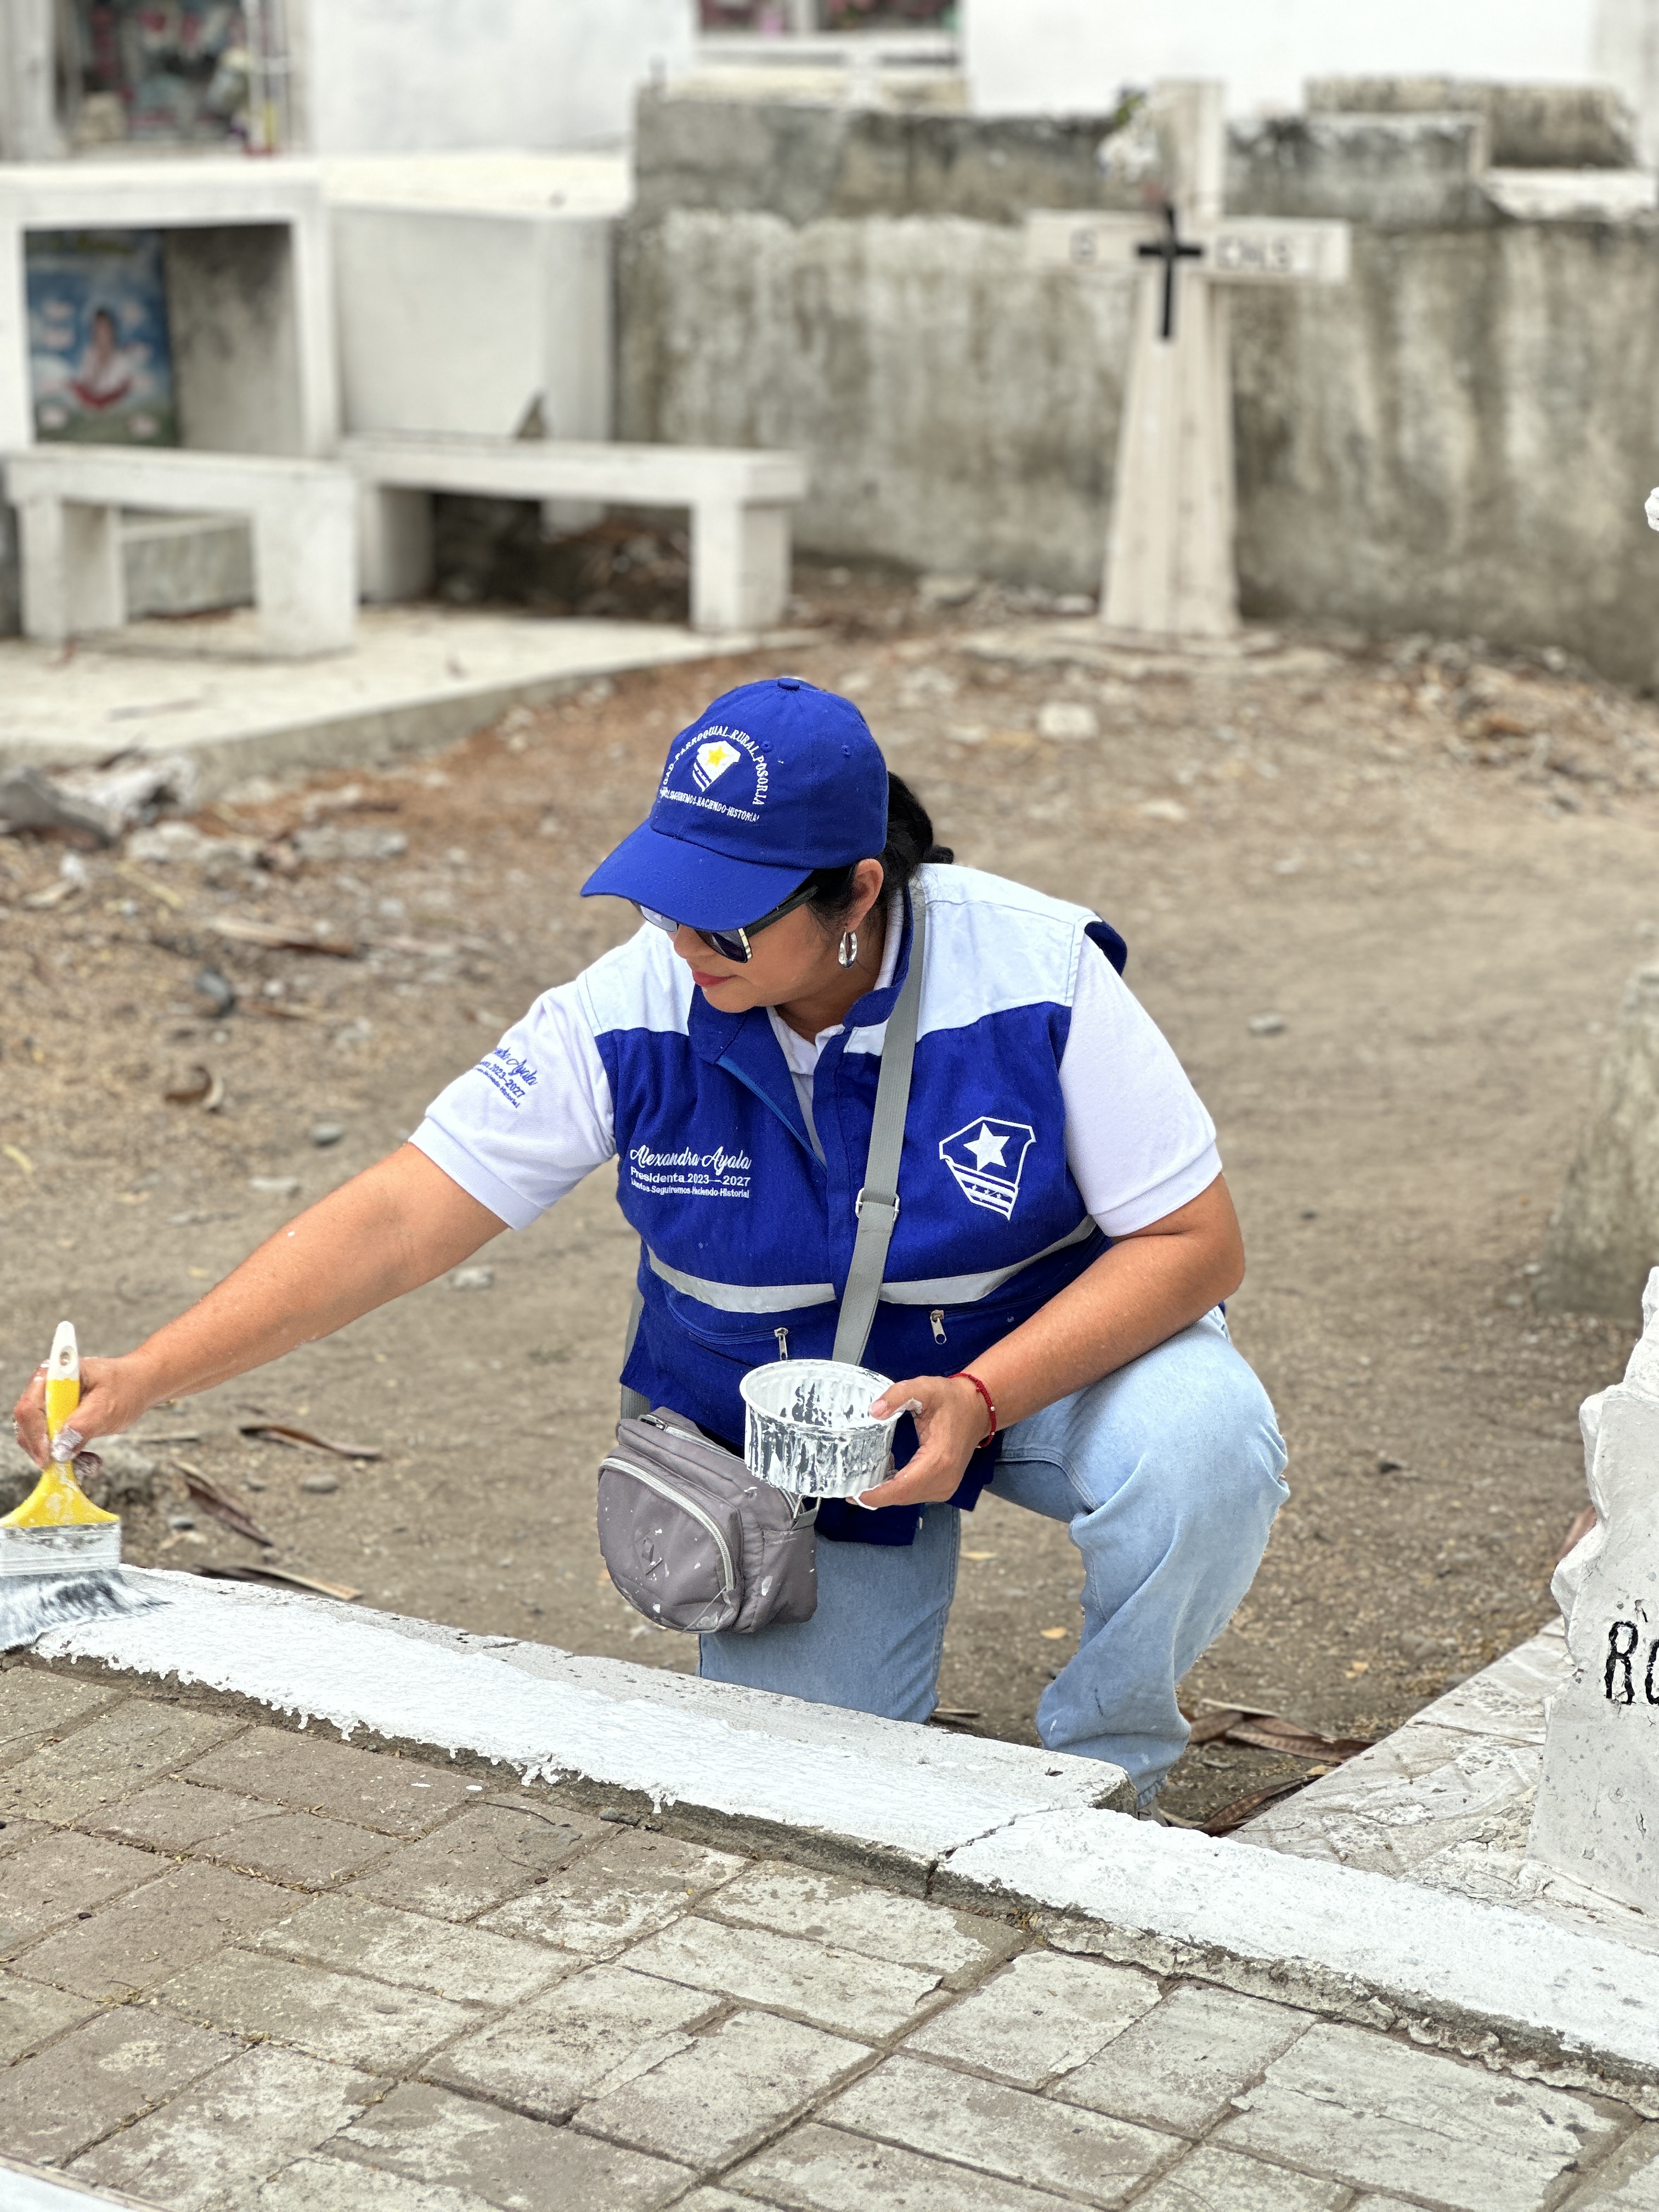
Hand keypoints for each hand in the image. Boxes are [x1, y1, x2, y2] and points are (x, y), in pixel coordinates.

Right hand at [11, 1353, 160, 1467]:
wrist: (141, 1384)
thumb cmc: (127, 1387)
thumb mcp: (108, 1407)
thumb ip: (82, 1427)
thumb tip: (59, 1449)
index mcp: (55, 1375)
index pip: (30, 1408)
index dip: (35, 1435)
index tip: (49, 1456)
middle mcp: (46, 1388)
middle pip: (28, 1425)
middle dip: (45, 1449)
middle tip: (64, 1467)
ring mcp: (51, 1404)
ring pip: (39, 1437)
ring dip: (59, 1455)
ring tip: (87, 1462)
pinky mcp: (59, 1417)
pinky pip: (52, 1441)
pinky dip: (67, 1454)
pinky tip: (87, 1459)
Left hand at [860, 1373, 987, 1509]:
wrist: (976, 1408)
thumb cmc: (951, 1399)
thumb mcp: (924, 1388)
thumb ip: (898, 1395)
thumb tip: (874, 1411)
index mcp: (939, 1459)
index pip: (902, 1487)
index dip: (876, 1494)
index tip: (853, 1494)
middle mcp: (944, 1479)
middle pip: (902, 1497)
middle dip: (875, 1496)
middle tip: (849, 1489)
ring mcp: (946, 1486)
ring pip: (908, 1498)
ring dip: (885, 1494)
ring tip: (862, 1482)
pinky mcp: (944, 1486)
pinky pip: (915, 1494)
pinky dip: (897, 1490)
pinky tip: (883, 1477)